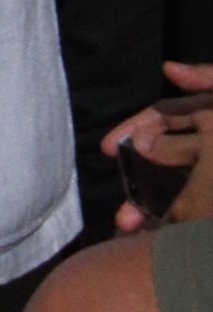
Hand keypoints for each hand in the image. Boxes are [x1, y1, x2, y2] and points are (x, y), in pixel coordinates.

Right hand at [106, 61, 212, 232]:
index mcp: (210, 117)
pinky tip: (164, 241)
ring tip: (136, 236)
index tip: (108, 149)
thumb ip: (210, 78)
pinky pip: (196, 213)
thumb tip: (169, 70)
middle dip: (139, 189)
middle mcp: (211, 144)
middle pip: (166, 162)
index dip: (133, 131)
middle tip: (122, 218)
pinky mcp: (212, 201)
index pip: (163, 118)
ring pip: (181, 193)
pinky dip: (179, 225)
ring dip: (155, 214)